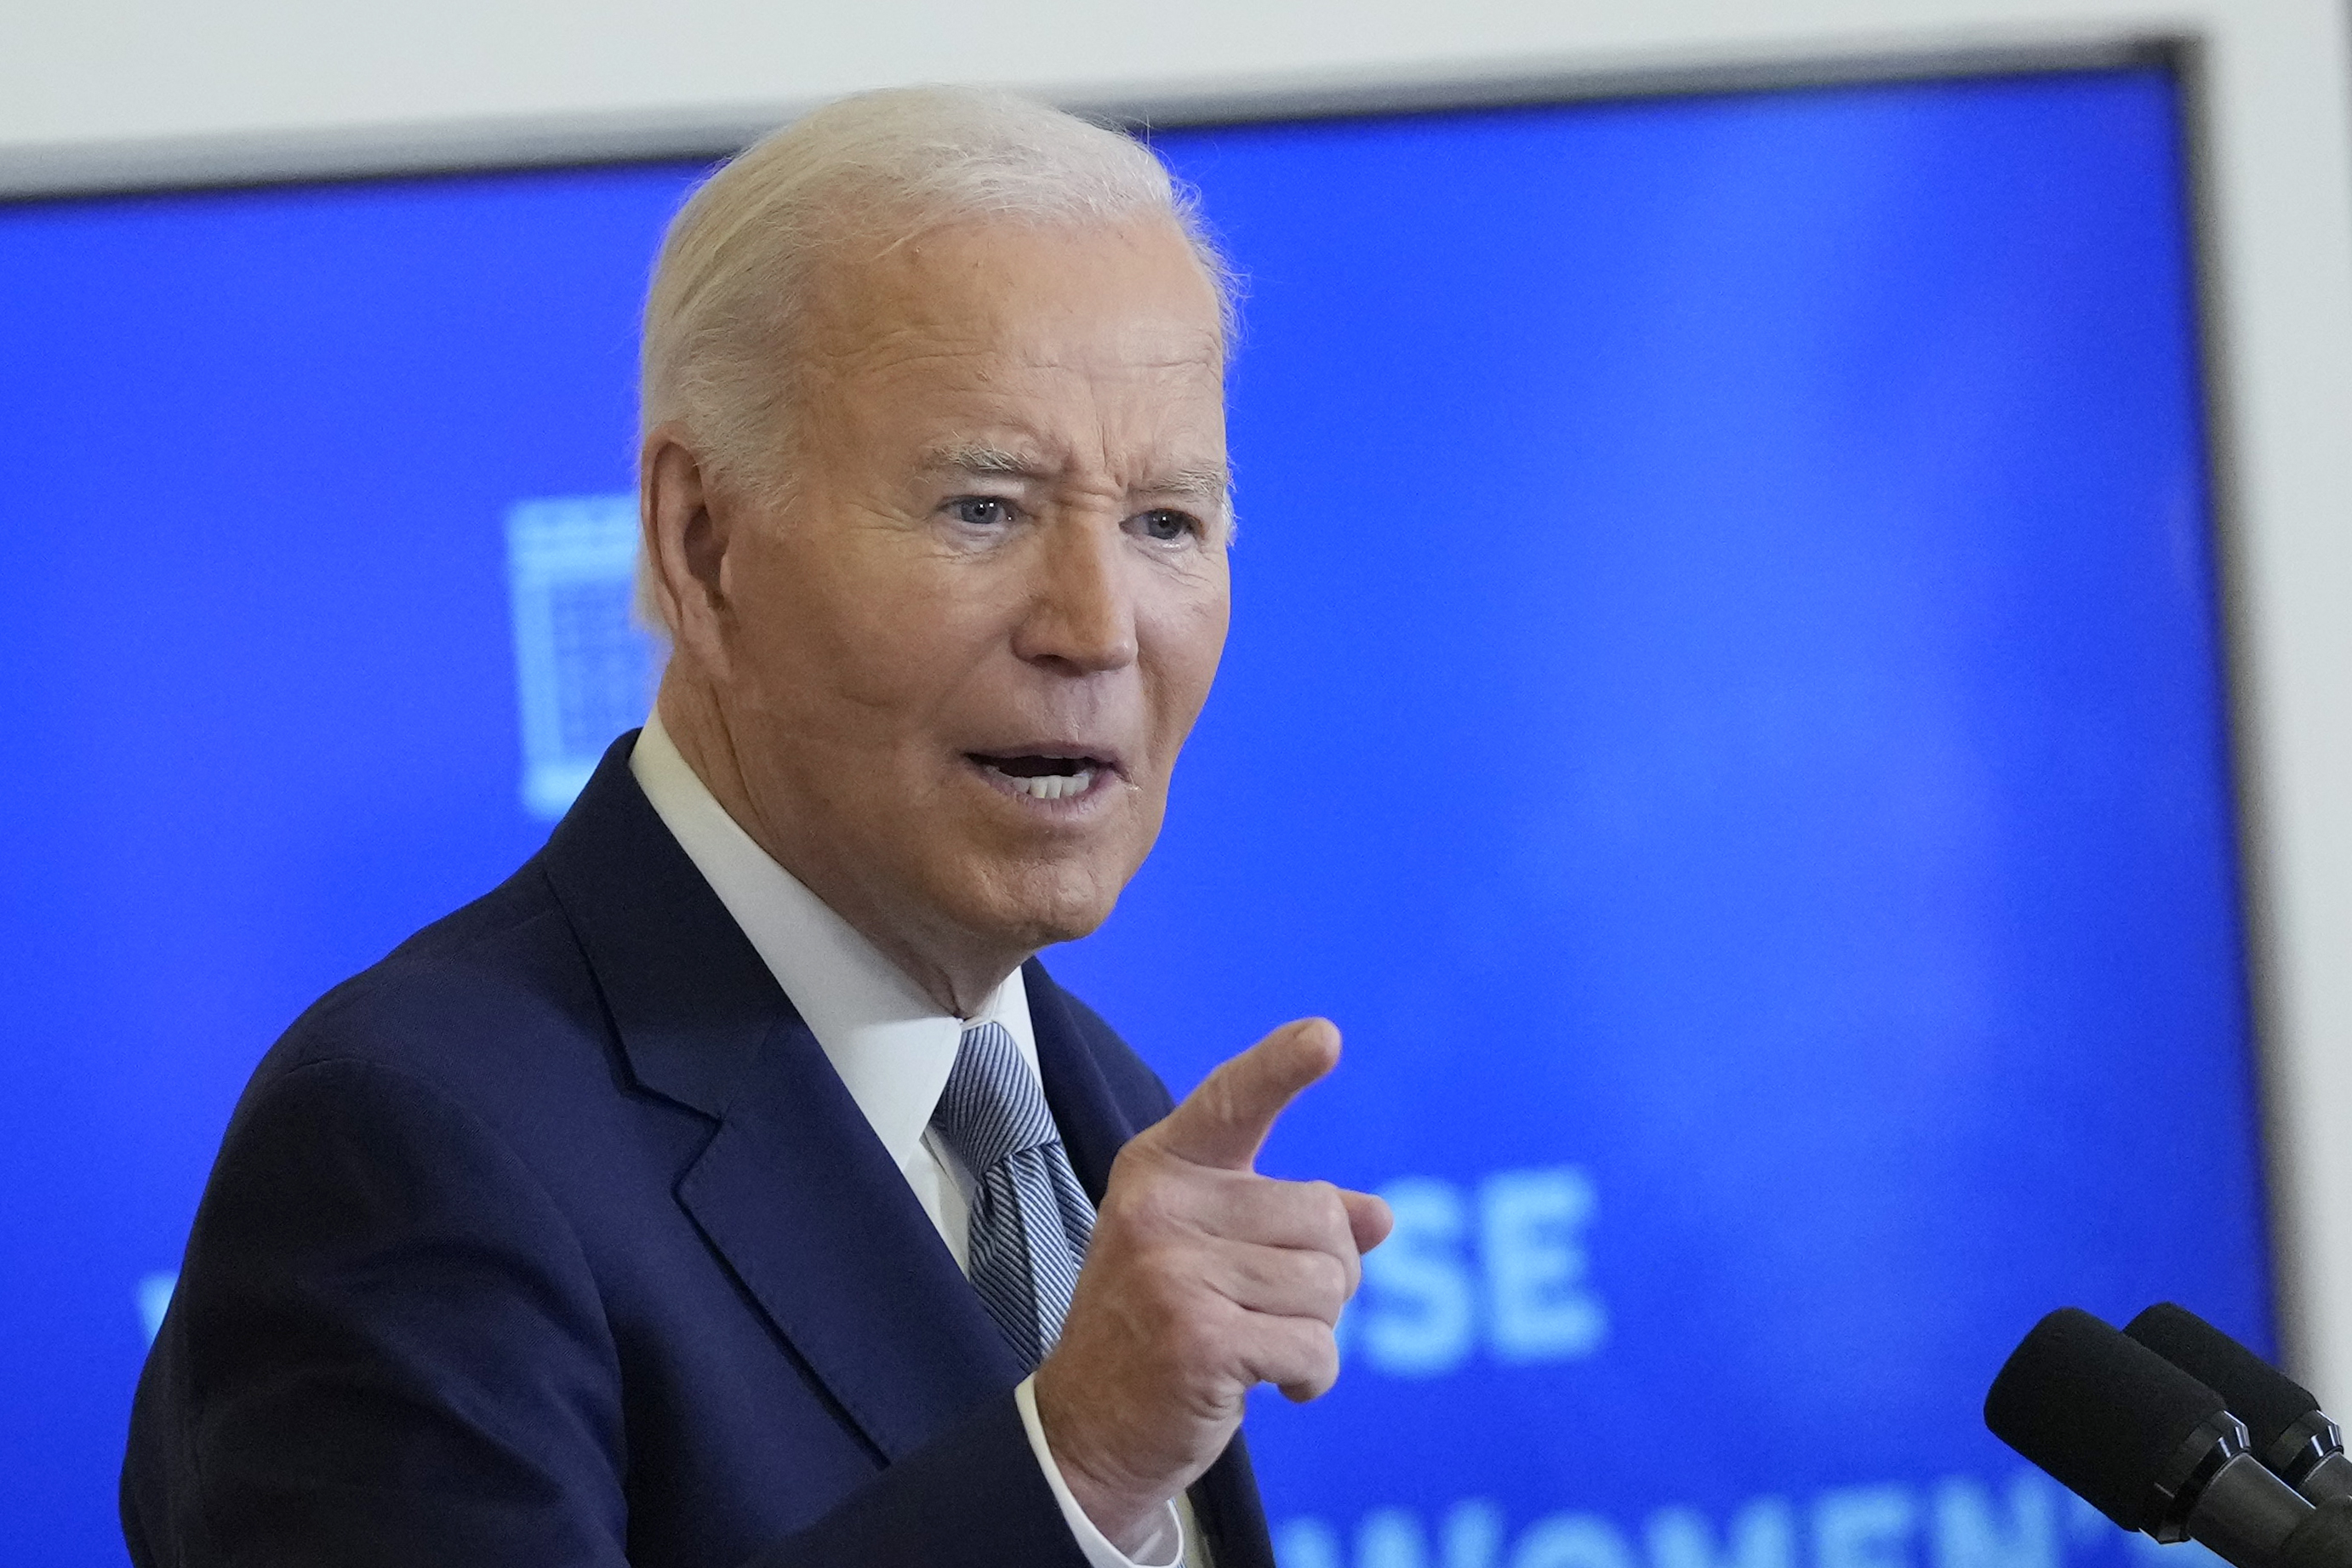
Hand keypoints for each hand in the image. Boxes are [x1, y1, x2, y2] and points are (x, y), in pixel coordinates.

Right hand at [1033, 1018, 1393, 1553]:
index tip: (1325, 1036)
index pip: (1231, 1102)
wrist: (1086, 1431)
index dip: (1281, 1067)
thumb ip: (1290, 1224)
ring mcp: (1174, 1272)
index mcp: (1161, 1170)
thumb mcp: (1213, 1256)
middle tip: (1270, 1309)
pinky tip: (1268, 1386)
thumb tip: (1380, 1216)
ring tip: (1257, 1345)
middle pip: (1323, 1216)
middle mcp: (1161, 1208)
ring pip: (1328, 1286)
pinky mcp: (1199, 1339)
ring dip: (1315, 1331)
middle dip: (1326, 1274)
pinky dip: (1310, 1377)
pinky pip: (1315, 1348)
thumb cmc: (1157, 1331)